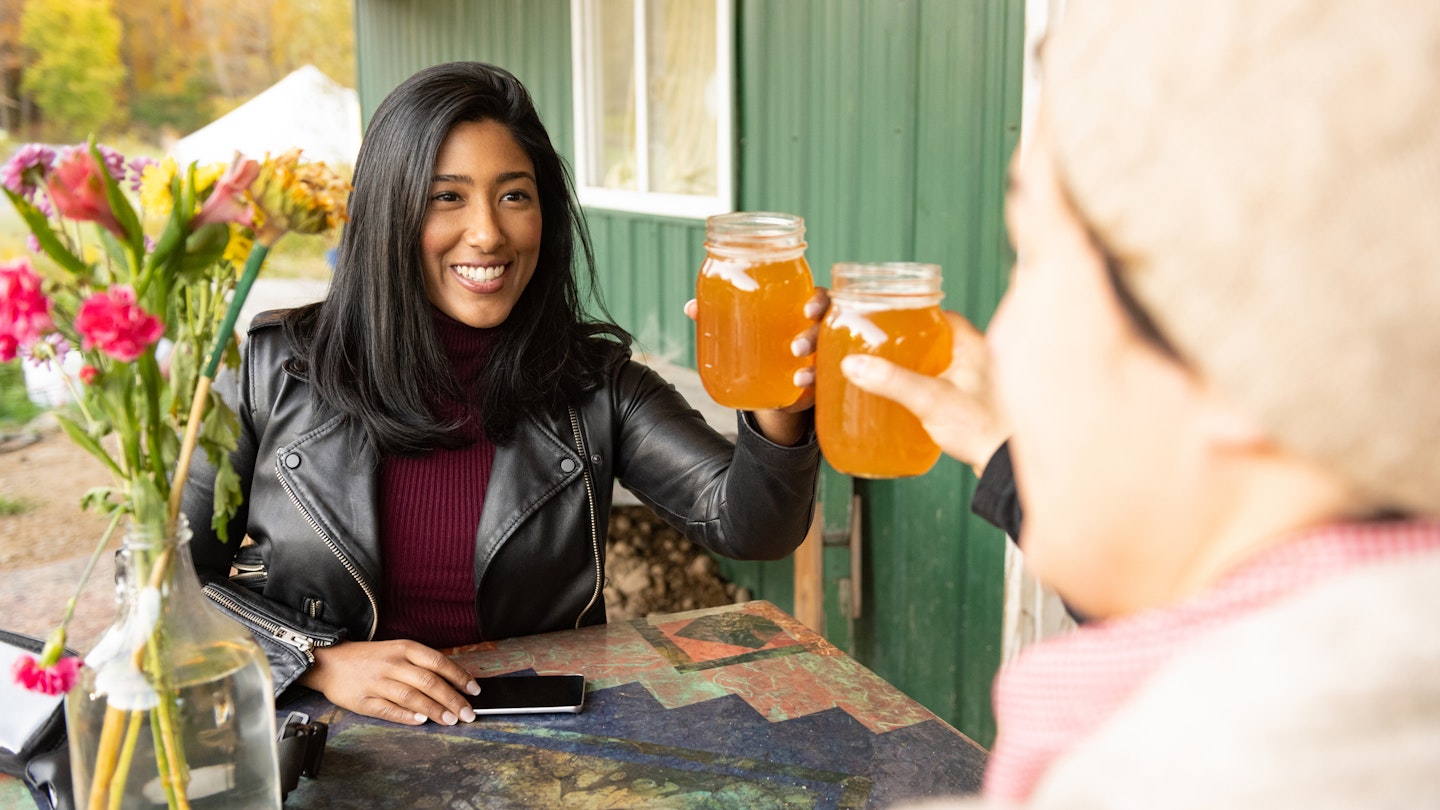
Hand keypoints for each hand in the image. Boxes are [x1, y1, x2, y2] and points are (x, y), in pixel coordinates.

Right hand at [298, 639, 481, 725]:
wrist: (329, 661)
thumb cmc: (370, 658)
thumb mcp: (397, 650)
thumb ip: (422, 664)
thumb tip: (453, 682)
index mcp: (404, 648)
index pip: (438, 662)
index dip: (459, 676)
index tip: (474, 690)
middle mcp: (392, 664)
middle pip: (428, 681)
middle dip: (452, 698)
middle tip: (468, 713)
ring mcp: (377, 682)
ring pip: (411, 697)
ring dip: (434, 710)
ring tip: (451, 720)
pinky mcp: (362, 700)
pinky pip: (387, 710)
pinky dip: (406, 717)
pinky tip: (421, 722)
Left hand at [683, 288, 829, 445]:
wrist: (772, 381)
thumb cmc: (762, 341)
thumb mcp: (746, 328)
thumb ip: (722, 316)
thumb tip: (691, 307)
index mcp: (803, 310)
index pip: (820, 298)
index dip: (819, 301)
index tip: (807, 308)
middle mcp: (818, 332)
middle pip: (827, 328)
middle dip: (814, 336)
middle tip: (796, 347)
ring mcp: (822, 360)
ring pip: (829, 360)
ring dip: (815, 368)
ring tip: (799, 377)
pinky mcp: (818, 386)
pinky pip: (825, 387)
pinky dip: (814, 391)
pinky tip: (800, 396)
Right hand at [840, 310, 1008, 474]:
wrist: (1005, 466)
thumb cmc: (983, 429)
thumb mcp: (930, 399)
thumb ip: (892, 381)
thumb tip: (856, 364)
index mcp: (976, 346)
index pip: (945, 317)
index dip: (918, 318)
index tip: (895, 323)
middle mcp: (983, 360)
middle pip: (942, 341)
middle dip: (916, 345)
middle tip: (890, 351)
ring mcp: (982, 383)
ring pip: (946, 365)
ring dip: (923, 368)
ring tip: (898, 374)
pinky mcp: (978, 405)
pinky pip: (951, 387)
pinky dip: (932, 388)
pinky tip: (917, 400)